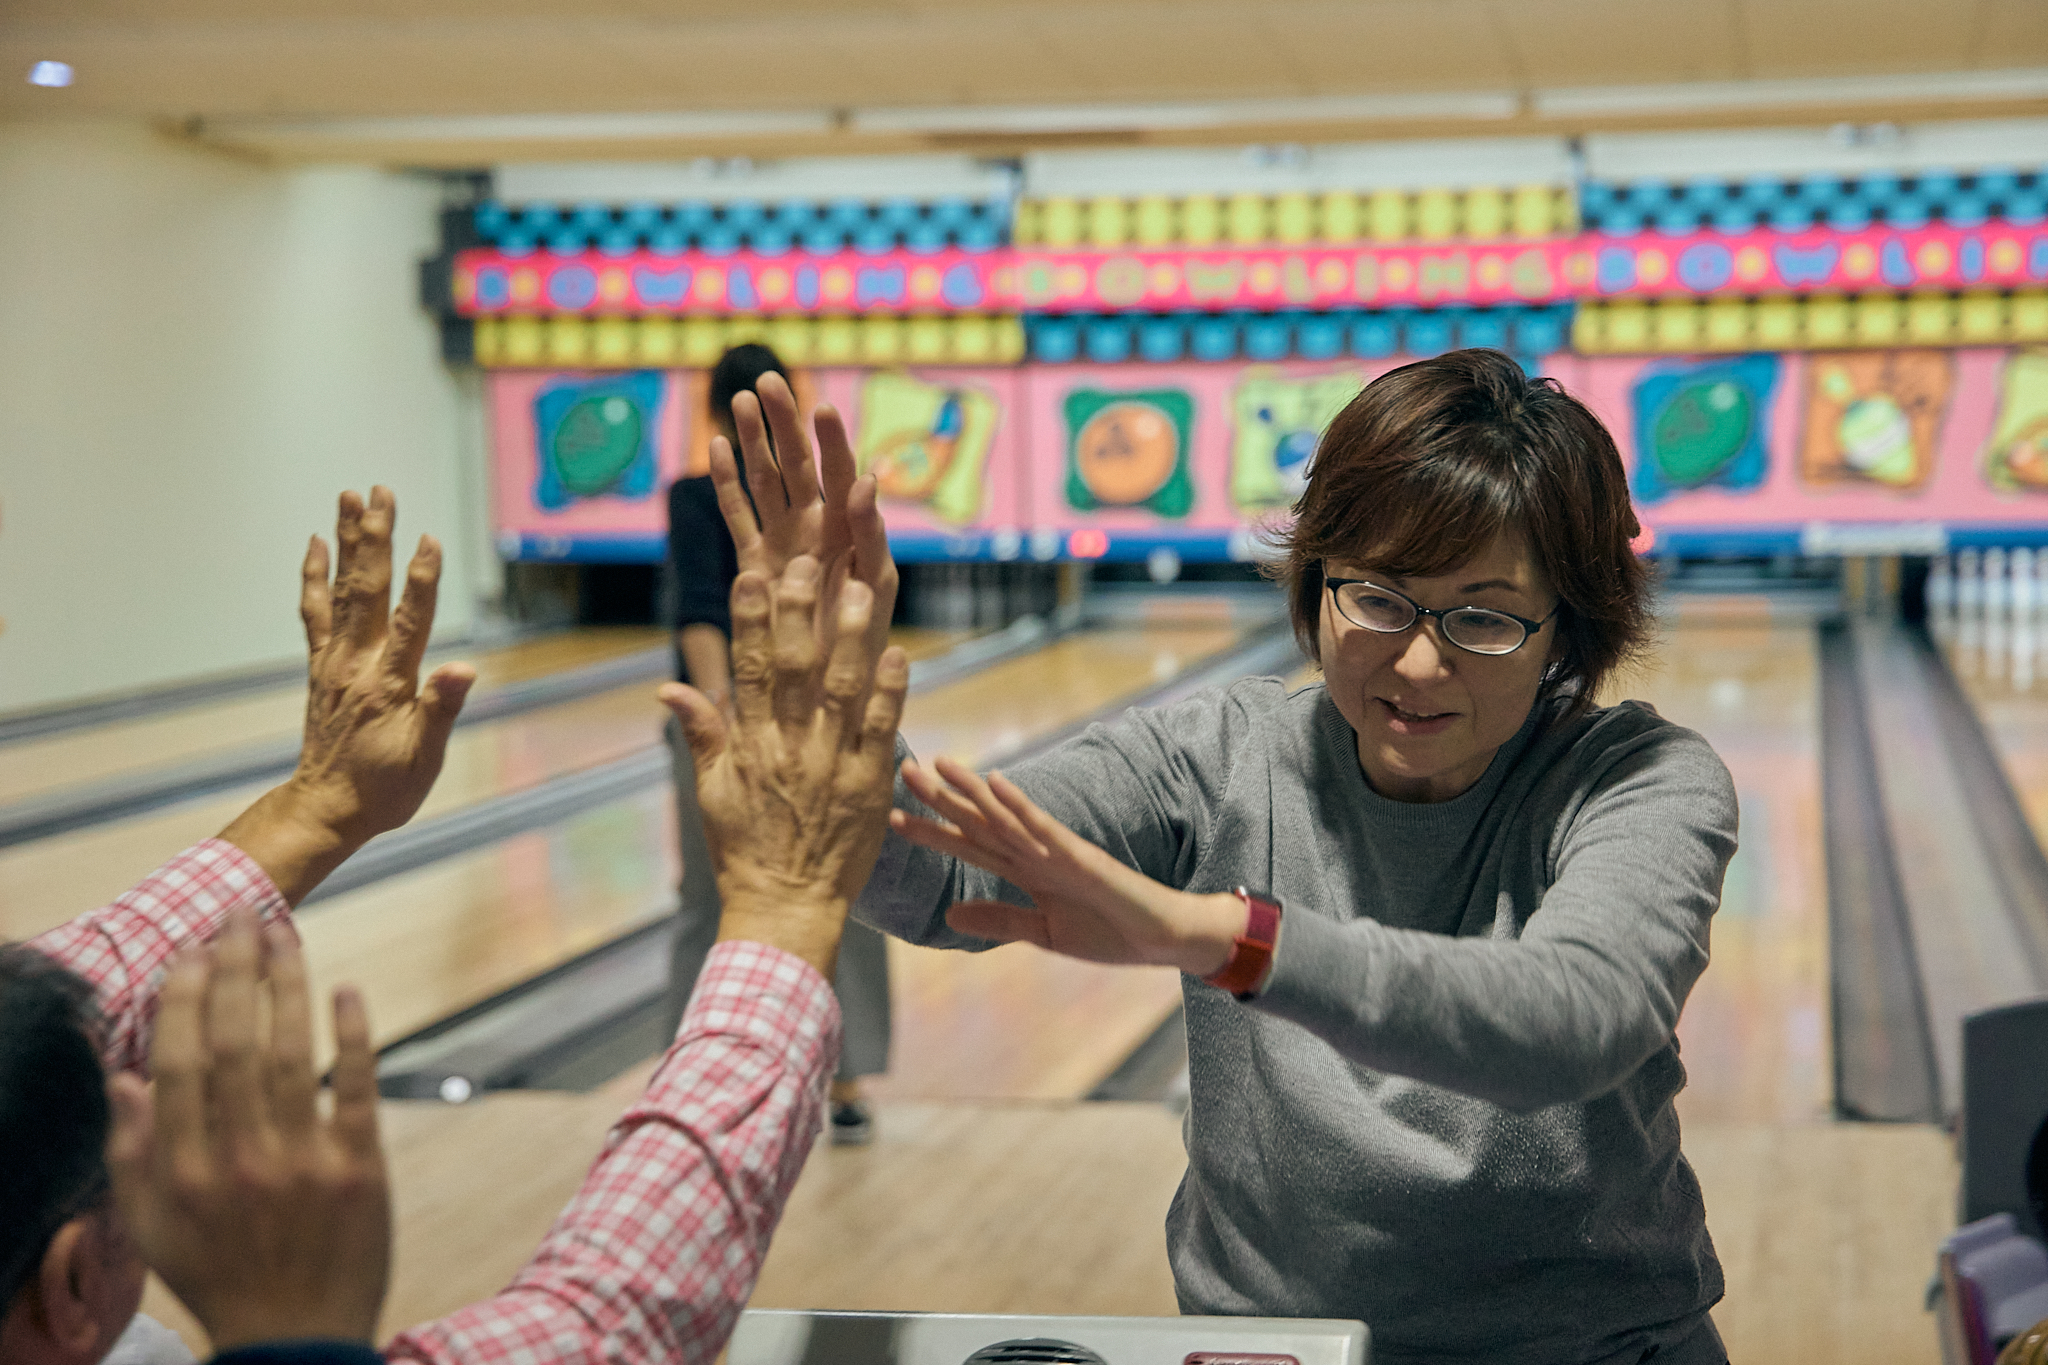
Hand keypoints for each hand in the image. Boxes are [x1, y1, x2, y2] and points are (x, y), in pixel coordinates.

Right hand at [105, 909, 390, 1351]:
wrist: (296, 1339)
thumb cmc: (220, 1277)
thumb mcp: (154, 1228)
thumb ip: (132, 1153)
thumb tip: (123, 1075)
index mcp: (183, 1172)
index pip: (177, 1065)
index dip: (183, 1002)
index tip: (191, 954)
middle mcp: (239, 1160)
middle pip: (232, 1045)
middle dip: (233, 972)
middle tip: (240, 916)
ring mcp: (302, 1162)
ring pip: (288, 1054)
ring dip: (286, 986)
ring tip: (284, 933)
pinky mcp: (359, 1168)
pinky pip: (353, 1087)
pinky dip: (350, 1035)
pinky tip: (346, 989)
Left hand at [220, 487, 475, 902]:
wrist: (326, 809)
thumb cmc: (384, 789)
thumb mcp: (424, 758)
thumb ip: (441, 709)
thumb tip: (463, 669)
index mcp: (388, 683)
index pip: (409, 620)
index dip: (422, 579)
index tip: (428, 539)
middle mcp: (356, 663)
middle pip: (366, 588)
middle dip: (374, 538)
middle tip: (379, 491)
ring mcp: (334, 661)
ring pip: (340, 589)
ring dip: (345, 542)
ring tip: (348, 498)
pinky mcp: (321, 666)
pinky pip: (314, 611)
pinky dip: (314, 576)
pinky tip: (316, 546)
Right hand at [659, 556, 910, 977]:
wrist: (786, 911)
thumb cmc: (746, 851)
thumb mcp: (712, 793)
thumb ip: (700, 734)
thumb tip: (669, 688)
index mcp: (750, 746)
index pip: (748, 669)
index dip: (750, 619)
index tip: (752, 573)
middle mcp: (790, 748)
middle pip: (795, 667)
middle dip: (800, 611)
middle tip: (808, 560)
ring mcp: (832, 765)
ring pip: (842, 689)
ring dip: (852, 637)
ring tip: (861, 589)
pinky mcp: (869, 786)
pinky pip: (882, 730)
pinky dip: (890, 691)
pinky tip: (899, 653)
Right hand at [712, 372, 897, 670]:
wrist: (830, 684)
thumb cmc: (865, 634)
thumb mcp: (876, 583)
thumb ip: (871, 533)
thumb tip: (867, 480)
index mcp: (850, 528)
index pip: (840, 473)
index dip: (831, 440)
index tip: (820, 407)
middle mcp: (816, 526)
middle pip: (798, 465)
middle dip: (784, 423)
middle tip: (768, 381)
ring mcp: (783, 540)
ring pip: (766, 481)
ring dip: (754, 441)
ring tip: (741, 399)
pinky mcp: (754, 561)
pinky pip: (738, 515)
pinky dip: (727, 483)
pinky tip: (718, 447)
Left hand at [890, 758, 1247, 975]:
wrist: (1162, 940)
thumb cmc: (1109, 933)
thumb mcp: (1043, 933)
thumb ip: (999, 920)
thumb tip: (948, 916)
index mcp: (1025, 872)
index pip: (970, 847)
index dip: (932, 832)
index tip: (892, 817)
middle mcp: (1035, 854)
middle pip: (979, 821)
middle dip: (941, 798)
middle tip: (903, 770)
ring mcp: (1057, 852)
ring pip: (1005, 816)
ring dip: (971, 791)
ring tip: (939, 766)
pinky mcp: (1081, 857)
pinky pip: (1045, 828)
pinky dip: (1019, 806)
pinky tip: (995, 784)